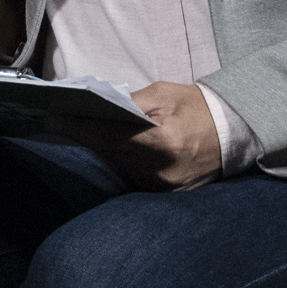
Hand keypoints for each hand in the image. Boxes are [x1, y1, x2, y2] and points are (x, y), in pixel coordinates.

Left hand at [69, 80, 220, 190]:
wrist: (233, 133)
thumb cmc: (197, 107)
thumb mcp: (163, 94)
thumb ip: (129, 102)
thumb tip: (95, 106)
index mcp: (164, 142)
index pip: (110, 136)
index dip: (79, 127)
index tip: (53, 118)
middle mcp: (162, 170)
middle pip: (109, 152)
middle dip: (85, 134)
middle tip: (56, 119)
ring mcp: (163, 186)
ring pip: (117, 164)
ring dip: (100, 147)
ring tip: (77, 128)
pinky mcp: (165, 193)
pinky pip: (132, 174)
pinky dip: (119, 159)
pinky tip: (107, 144)